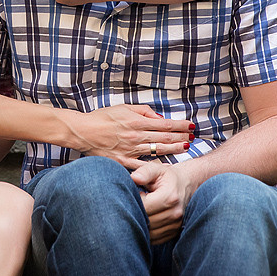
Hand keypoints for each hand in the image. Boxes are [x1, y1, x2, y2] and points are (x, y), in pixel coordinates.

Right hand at [73, 104, 193, 167]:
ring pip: (157, 150)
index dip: (180, 125)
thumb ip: (143, 112)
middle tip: (194, 137)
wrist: (82, 131)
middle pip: (165, 137)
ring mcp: (130, 150)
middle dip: (182, 136)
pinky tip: (167, 168)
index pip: (164, 124)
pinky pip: (142, 166)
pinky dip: (156, 167)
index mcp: (136, 121)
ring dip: (174, 149)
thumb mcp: (124, 107)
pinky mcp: (123, 161)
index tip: (191, 126)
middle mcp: (135, 136)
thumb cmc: (101, 118)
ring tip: (186, 148)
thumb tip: (160, 118)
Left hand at [131, 161, 196, 243]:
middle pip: (146, 221)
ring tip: (138, 212)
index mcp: (170, 197)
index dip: (133, 202)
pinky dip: (146, 233)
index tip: (131, 196)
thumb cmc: (168, 177)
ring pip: (149, 233)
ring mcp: (176, 225)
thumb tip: (133, 178)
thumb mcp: (157, 169)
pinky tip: (144, 221)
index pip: (144, 207)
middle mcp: (175, 213)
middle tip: (130, 205)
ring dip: (140, 225)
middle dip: (135, 214)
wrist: (187, 185)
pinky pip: (155, 239)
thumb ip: (144, 172)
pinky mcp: (174, 232)